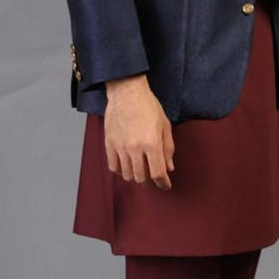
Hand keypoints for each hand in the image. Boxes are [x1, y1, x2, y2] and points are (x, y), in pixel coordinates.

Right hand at [103, 74, 174, 189]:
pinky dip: (121, 171)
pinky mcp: (109, 143)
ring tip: (141, 174)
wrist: (127, 92)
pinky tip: (127, 168)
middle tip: (154, 181)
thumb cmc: (148, 106)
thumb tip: (169, 168)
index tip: (166, 185)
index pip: (158, 173)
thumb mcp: (165, 125)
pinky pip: (113, 166)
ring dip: (135, 178)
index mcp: (152, 143)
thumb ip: (168, 148)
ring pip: (127, 174)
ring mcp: (120, 146)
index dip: (163, 183)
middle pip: (141, 177)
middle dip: (150, 183)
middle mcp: (135, 147)